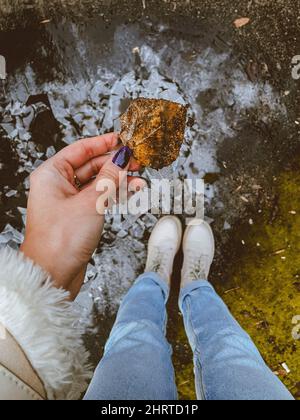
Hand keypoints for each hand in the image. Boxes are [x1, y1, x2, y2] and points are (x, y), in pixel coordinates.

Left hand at [21, 133, 142, 298]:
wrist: (53, 274)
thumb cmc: (59, 241)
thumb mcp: (90, 202)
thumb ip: (109, 177)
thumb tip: (121, 157)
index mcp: (52, 175)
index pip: (81, 149)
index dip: (104, 143)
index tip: (122, 139)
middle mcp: (58, 186)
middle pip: (91, 165)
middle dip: (115, 163)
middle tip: (136, 160)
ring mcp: (69, 201)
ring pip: (98, 183)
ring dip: (119, 181)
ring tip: (138, 179)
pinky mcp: (79, 216)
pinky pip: (99, 198)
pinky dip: (115, 195)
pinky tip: (131, 193)